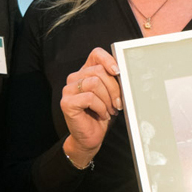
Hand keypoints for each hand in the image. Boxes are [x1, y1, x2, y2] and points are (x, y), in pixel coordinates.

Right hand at [60, 47, 121, 167]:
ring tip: (110, 110)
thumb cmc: (102, 114)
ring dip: (107, 99)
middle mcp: (74, 78)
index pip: (96, 54)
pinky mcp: (67, 102)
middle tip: (118, 103)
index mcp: (85, 72)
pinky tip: (102, 114)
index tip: (118, 72)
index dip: (108, 59)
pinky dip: (100, 107)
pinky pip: (89, 97)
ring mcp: (68, 90)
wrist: (90, 137)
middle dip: (114, 88)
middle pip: (99, 71)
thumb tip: (125, 73)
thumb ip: (114, 81)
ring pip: (94, 83)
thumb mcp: (111, 94)